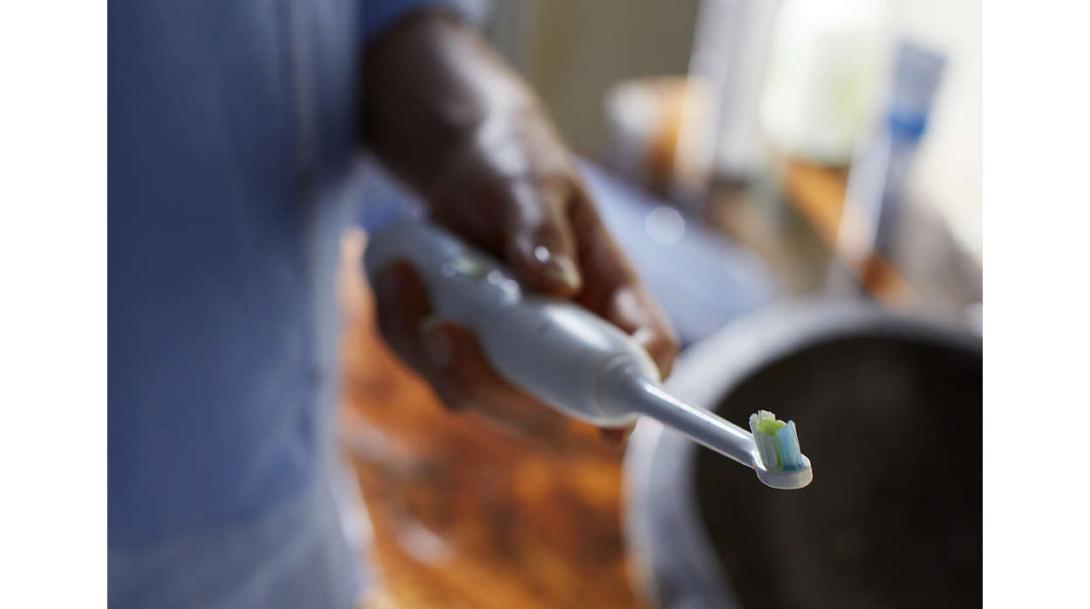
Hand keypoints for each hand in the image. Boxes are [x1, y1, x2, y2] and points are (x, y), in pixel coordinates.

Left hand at [362, 14, 677, 438]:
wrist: (466, 164)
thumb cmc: (516, 163)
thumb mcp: (530, 181)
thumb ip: (540, 228)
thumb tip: (555, 284)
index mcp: (610, 291)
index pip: (647, 348)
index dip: (638, 394)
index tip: (609, 431)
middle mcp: (569, 336)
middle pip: (551, 409)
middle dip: (487, 386)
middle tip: (440, 330)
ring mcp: (516, 353)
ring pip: (479, 398)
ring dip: (427, 351)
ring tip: (402, 273)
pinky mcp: (467, 351)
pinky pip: (430, 369)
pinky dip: (401, 328)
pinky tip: (393, 274)